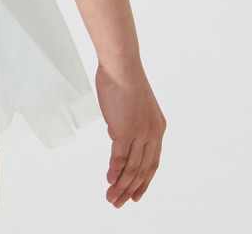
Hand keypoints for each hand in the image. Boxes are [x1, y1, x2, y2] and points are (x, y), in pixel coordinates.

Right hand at [94, 61, 165, 207]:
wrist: (121, 65)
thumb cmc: (122, 78)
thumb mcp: (131, 105)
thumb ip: (127, 122)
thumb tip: (116, 134)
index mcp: (157, 128)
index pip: (153, 162)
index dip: (144, 181)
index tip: (136, 194)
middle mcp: (153, 134)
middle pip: (143, 170)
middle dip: (131, 189)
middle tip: (120, 202)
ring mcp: (140, 133)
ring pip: (132, 168)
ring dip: (121, 185)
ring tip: (112, 197)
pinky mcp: (125, 130)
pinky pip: (120, 157)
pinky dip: (114, 171)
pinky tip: (110, 180)